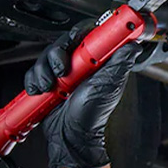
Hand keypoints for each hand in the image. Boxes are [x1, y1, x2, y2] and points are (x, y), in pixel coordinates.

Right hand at [24, 22, 141, 167]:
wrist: (70, 135)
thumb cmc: (92, 114)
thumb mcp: (108, 86)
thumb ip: (119, 64)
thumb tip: (133, 45)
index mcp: (97, 62)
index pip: (89, 36)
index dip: (81, 32)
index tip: (77, 37)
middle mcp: (79, 64)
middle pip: (63, 43)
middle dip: (57, 55)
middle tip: (62, 70)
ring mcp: (63, 72)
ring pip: (46, 56)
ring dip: (44, 71)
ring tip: (51, 86)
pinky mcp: (48, 81)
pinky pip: (34, 71)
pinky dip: (34, 80)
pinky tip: (42, 90)